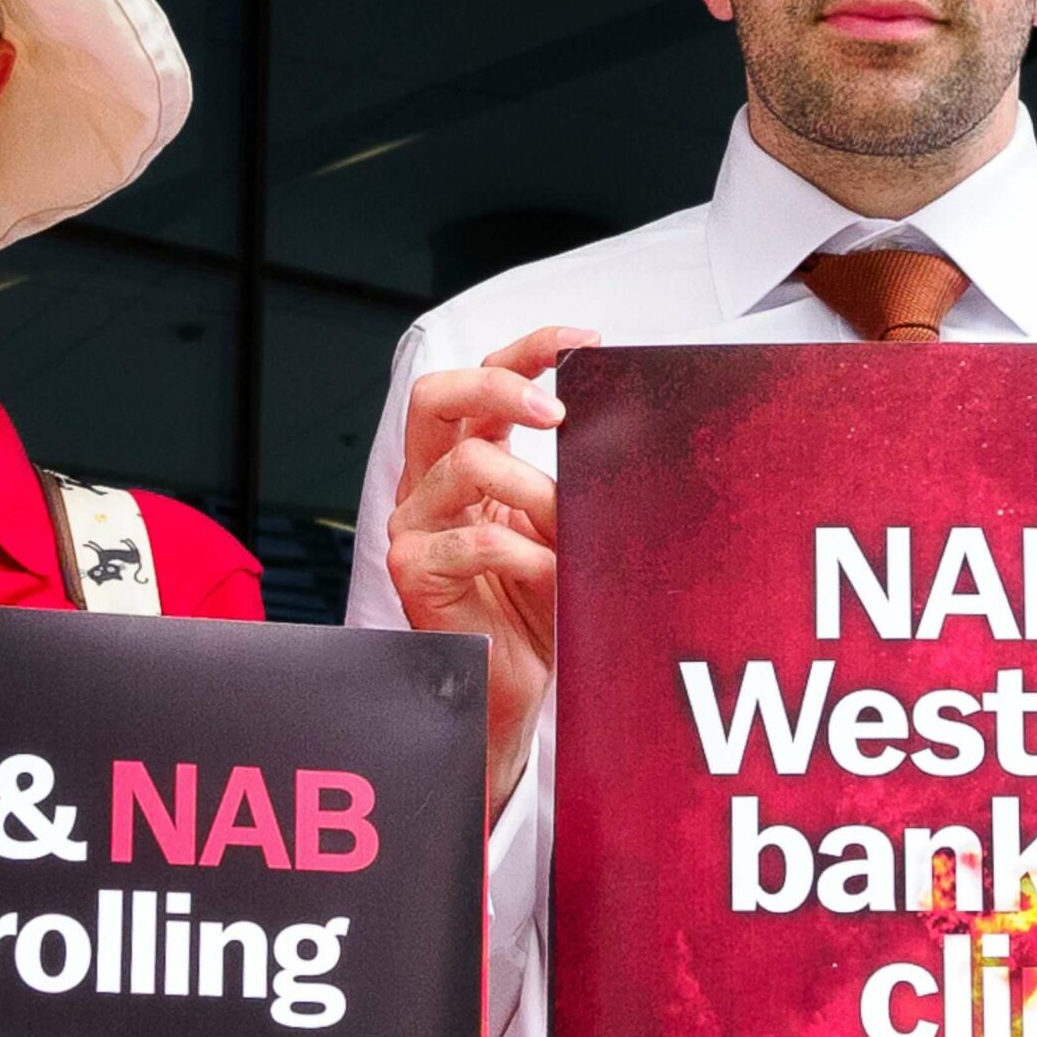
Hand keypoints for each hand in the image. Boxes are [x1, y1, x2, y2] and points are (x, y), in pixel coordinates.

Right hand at [388, 326, 598, 823]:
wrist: (516, 691)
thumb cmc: (540, 610)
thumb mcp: (565, 529)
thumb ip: (573, 481)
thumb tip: (624, 432)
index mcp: (465, 462)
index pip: (478, 380)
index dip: (528, 351)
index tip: (585, 345)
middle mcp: (430, 486)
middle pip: (436, 396)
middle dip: (501, 388)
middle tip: (558, 413)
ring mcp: (413, 527)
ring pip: (466, 466)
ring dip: (536, 492)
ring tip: (570, 531)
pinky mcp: (413, 573)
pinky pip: (474, 541)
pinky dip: (528, 555)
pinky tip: (554, 578)